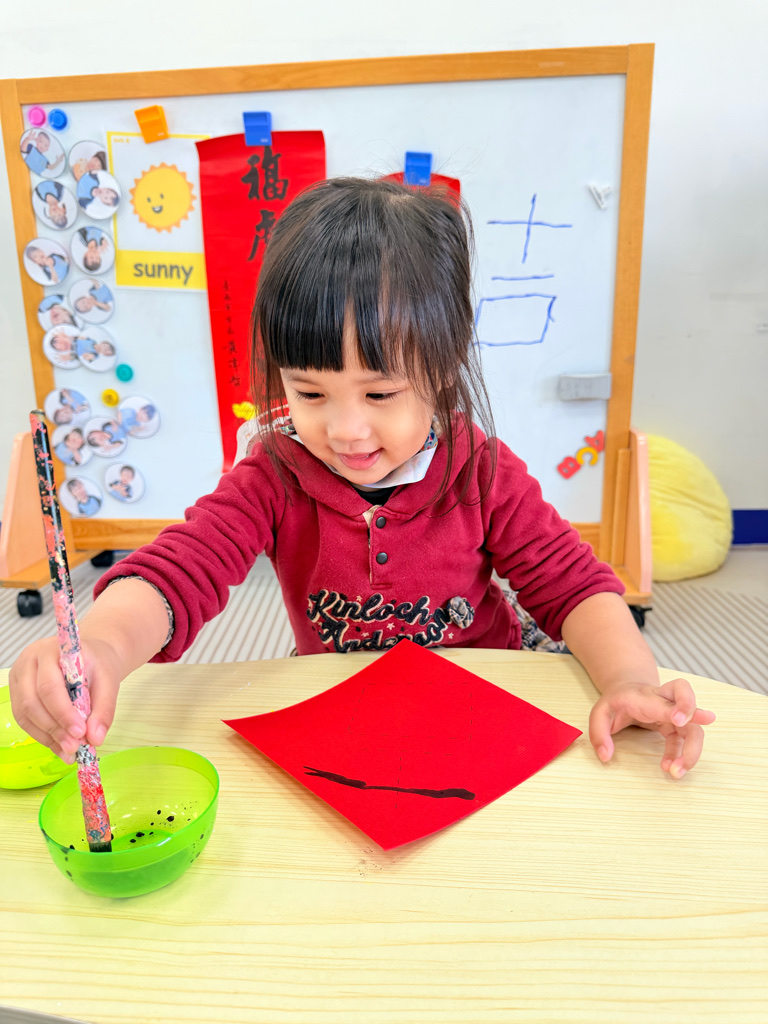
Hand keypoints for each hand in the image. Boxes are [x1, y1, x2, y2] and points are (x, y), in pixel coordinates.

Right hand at [9, 636, 122, 761]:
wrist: (89, 655)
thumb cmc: (97, 663)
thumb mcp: (109, 680)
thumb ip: (104, 708)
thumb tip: (95, 738)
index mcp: (51, 651)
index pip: (50, 686)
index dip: (63, 712)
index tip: (81, 732)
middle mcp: (29, 662)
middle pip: (32, 702)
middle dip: (54, 729)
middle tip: (74, 747)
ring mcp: (19, 677)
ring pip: (25, 714)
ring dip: (47, 737)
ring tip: (69, 751)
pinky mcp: (18, 693)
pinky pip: (25, 719)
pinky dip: (42, 736)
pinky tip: (59, 746)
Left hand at [589, 678, 716, 777]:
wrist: (626, 691)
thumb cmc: (615, 702)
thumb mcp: (599, 714)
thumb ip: (598, 734)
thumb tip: (606, 756)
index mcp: (644, 696)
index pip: (664, 699)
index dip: (675, 706)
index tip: (678, 720)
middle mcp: (664, 700)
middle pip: (687, 697)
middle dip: (694, 714)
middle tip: (698, 730)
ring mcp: (673, 713)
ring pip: (693, 725)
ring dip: (692, 749)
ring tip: (677, 771)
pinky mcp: (675, 726)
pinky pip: (685, 740)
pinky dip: (682, 755)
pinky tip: (671, 768)